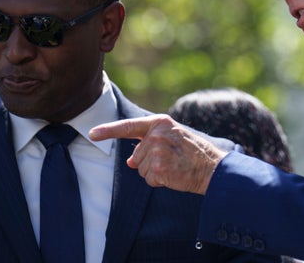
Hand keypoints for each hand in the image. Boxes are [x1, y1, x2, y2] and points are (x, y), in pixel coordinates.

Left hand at [89, 114, 227, 193]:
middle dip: (148, 162)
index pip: (128, 126)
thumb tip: (130, 160)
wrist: (211, 167)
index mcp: (159, 122)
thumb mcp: (172, 137)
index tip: (92, 133)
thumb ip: (149, 142)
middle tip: (171, 160)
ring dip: (155, 172)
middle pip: (136, 156)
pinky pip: (149, 180)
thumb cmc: (192, 152)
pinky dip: (159, 182)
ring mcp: (157, 151)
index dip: (108, 131)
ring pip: (141, 169)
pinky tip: (173, 175)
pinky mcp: (159, 168)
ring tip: (174, 166)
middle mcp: (156, 134)